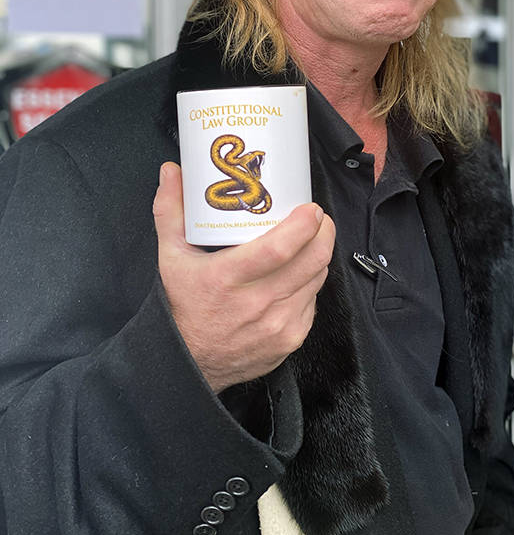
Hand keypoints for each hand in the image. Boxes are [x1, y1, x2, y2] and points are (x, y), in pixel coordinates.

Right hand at [153, 162, 334, 392]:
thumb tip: (172, 171)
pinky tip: (298, 274)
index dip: (304, 225)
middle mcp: (257, 304)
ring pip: (317, 278)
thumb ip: (170, 210)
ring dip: (319, 255)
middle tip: (317, 218)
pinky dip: (310, 283)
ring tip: (310, 240)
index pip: (279, 249)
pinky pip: (313, 301)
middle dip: (324, 233)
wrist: (189, 362)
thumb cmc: (182, 306)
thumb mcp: (170, 257)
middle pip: (311, 261)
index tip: (311, 209)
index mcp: (228, 279)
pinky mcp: (291, 338)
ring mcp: (278, 324)